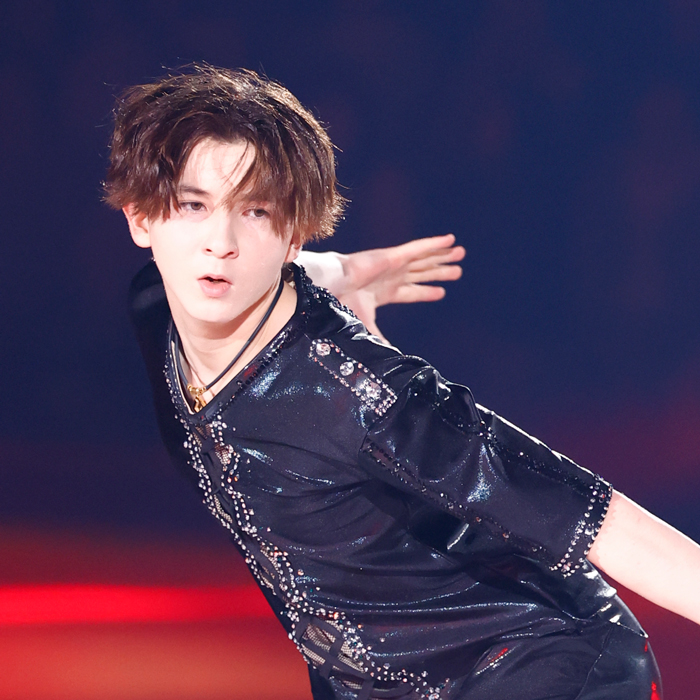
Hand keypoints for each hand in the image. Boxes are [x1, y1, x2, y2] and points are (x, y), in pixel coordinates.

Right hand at [332, 234, 464, 339]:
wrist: (333, 286)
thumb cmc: (342, 304)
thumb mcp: (366, 325)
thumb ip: (379, 339)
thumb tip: (390, 358)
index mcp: (384, 293)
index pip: (411, 292)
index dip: (426, 292)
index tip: (441, 292)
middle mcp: (392, 277)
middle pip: (421, 274)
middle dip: (439, 272)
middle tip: (457, 271)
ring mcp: (394, 265)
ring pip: (424, 260)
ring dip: (442, 256)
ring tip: (460, 252)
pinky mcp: (394, 255)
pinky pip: (419, 248)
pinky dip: (435, 244)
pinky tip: (450, 240)